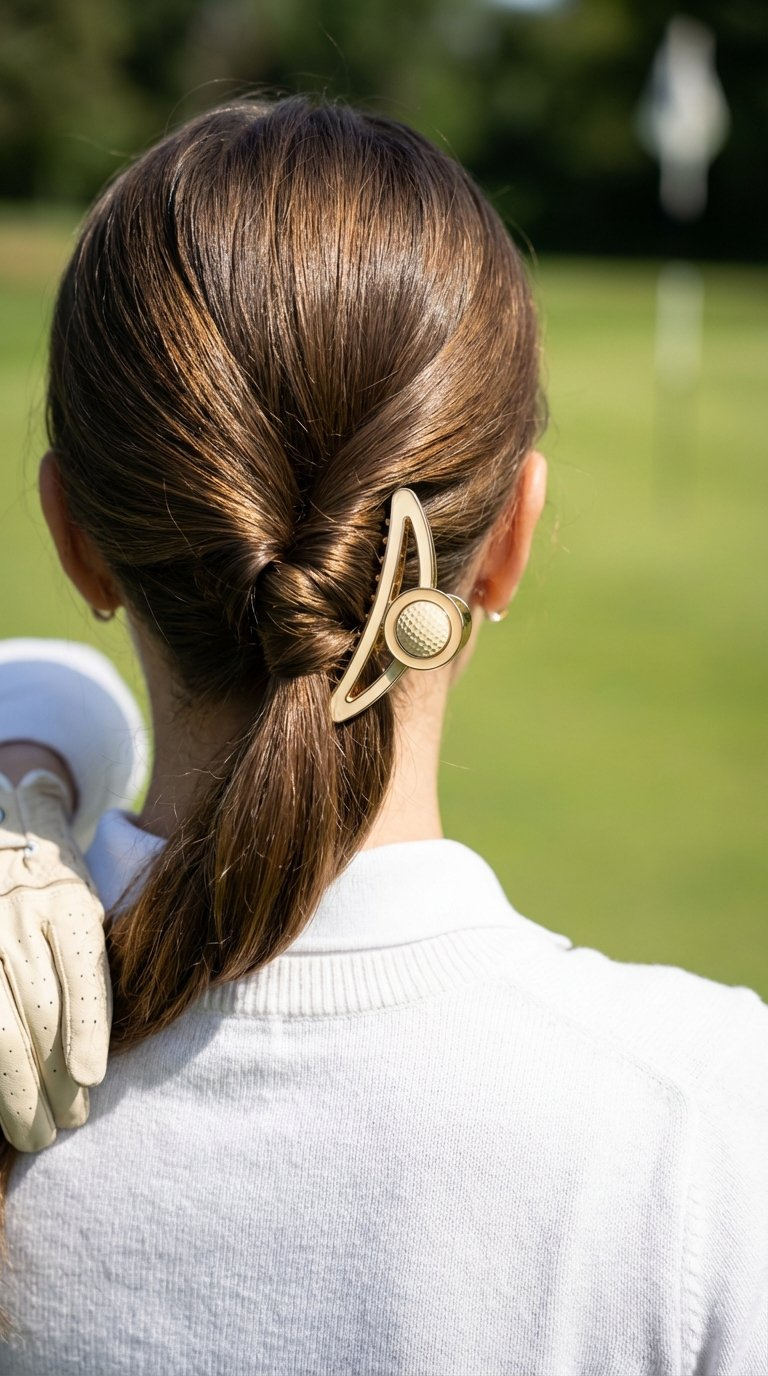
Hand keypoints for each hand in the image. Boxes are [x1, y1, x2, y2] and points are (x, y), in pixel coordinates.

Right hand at [0, 769, 110, 1150]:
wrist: (8, 837)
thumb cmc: (62, 886)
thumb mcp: (93, 903)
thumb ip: (109, 956)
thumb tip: (153, 1010)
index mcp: (69, 905)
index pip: (81, 969)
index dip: (86, 1026)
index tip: (92, 1077)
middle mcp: (22, 920)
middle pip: (38, 1010)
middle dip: (53, 1079)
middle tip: (71, 1124)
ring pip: (0, 1026)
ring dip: (17, 1090)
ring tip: (37, 1135)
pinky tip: (4, 1108)